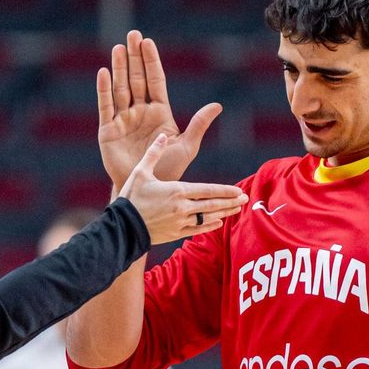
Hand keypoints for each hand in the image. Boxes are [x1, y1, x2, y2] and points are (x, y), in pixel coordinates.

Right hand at [98, 29, 223, 186]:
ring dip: (120, 68)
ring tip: (119, 48)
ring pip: (121, 88)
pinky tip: (104, 72)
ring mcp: (123, 120)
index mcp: (159, 112)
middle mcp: (140, 112)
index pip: (155, 81)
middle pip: (136, 79)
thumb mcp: (186, 146)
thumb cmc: (169, 171)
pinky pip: (106, 106)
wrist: (148, 191)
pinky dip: (104, 89)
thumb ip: (198, 124)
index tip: (148, 42)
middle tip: (133, 34)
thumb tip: (217, 105)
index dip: (151, 61)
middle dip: (135, 57)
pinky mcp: (108, 131)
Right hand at [120, 133, 246, 245]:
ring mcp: (180, 222)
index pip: (208, 190)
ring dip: (224, 213)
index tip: (238, 190)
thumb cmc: (130, 197)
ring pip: (208, 217)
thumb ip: (153, 153)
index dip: (225, 191)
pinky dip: (210, 226)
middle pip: (212, 204)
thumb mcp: (140, 172)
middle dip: (230, 202)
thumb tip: (163, 135)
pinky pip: (198, 229)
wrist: (122, 227)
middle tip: (246, 199)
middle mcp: (182, 207)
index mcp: (177, 191)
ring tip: (237, 210)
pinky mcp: (175, 233)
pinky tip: (219, 222)